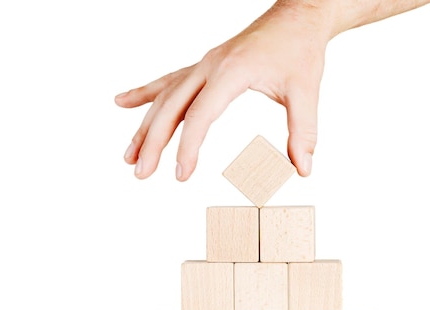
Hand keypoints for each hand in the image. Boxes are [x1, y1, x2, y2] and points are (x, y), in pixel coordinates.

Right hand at [115, 3, 330, 180]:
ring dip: (144, 126)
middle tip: (140, 173)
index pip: (200, 114)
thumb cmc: (299, 49)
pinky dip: (144, 93)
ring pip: (164, 96)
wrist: (296, 16)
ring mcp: (202, 64)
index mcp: (231, 71)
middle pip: (171, 107)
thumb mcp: (307, 90)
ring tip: (128, 156)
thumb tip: (303, 169)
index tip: (181, 174)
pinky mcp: (202, 66)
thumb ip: (304, 130)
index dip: (187, 147)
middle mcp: (209, 66)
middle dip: (152, 142)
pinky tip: (123, 102)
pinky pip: (167, 81)